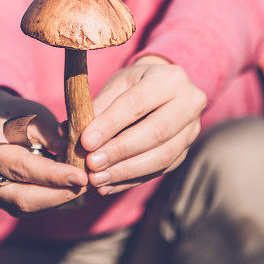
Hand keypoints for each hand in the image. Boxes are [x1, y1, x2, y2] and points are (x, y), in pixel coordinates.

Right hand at [0, 88, 87, 216]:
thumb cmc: (17, 114)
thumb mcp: (34, 115)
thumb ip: (51, 136)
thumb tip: (74, 160)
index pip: (22, 168)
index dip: (53, 175)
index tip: (80, 176)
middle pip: (24, 198)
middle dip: (59, 194)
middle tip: (87, 184)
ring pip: (29, 207)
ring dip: (59, 199)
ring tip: (82, 185)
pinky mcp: (4, 203)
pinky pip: (30, 208)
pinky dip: (52, 199)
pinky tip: (71, 189)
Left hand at [81, 55, 206, 195]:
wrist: (163, 89)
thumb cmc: (135, 84)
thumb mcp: (117, 84)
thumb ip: (99, 107)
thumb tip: (71, 133)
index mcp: (170, 79)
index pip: (137, 104)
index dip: (111, 124)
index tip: (86, 141)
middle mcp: (189, 104)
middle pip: (155, 132)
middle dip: (120, 151)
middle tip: (92, 164)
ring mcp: (192, 131)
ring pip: (161, 156)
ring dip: (126, 171)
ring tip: (97, 179)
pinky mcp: (186, 152)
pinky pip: (160, 170)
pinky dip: (131, 180)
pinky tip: (109, 185)